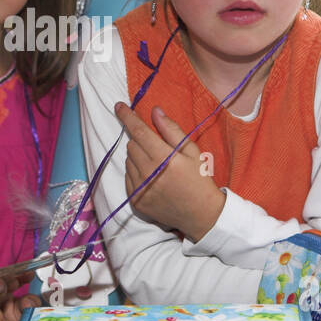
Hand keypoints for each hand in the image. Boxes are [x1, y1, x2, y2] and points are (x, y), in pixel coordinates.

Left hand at [115, 102, 225, 241]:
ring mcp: (140, 189)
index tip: (118, 106)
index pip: (139, 132)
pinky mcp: (135, 200)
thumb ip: (171, 130)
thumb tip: (154, 111)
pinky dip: (136, 172)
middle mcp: (149, 174)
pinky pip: (127, 176)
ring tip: (156, 164)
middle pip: (132, 144)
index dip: (127, 117)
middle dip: (140, 140)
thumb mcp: (192, 151)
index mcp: (164, 159)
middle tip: (157, 147)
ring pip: (128, 160)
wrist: (201, 215)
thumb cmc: (199, 179)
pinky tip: (151, 177)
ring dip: (138, 156)